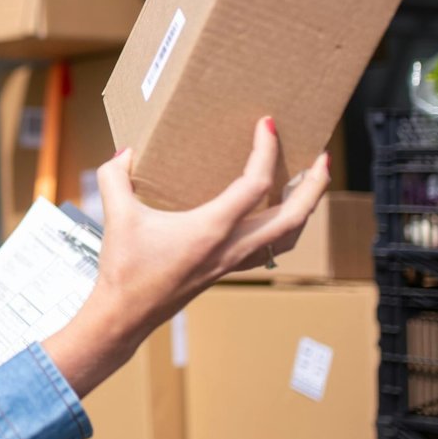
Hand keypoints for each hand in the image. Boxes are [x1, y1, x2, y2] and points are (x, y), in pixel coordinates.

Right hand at [47, 117, 330, 395]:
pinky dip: (285, 229)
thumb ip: (115, 176)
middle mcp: (231, 246)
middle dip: (315, 184)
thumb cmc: (124, 268)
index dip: (267, 150)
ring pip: (289, 236)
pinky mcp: (226, 269)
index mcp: (211, 228)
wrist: (125, 314)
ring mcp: (232, 261)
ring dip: (306, 208)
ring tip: (310, 184)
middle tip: (322, 156)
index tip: (267, 124)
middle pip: (294, 215)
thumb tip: (126, 152)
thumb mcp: (117, 215)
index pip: (256, 183)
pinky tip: (276, 214)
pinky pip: (271, 248)